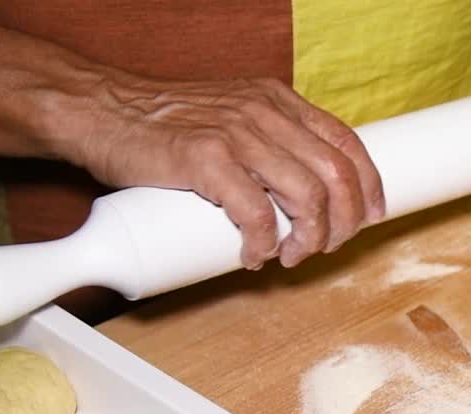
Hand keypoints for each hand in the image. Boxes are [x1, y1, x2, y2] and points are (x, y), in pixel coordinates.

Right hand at [68, 74, 382, 268]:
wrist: (99, 111)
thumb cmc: (162, 126)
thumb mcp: (231, 117)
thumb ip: (266, 142)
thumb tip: (303, 193)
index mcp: (277, 101)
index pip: (347, 143)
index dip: (369, 185)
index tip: (371, 216)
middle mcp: (265, 113)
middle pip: (337, 176)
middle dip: (344, 223)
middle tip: (323, 247)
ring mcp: (237, 135)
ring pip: (308, 197)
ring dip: (310, 239)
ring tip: (289, 256)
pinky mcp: (206, 160)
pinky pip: (257, 214)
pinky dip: (264, 244)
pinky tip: (254, 255)